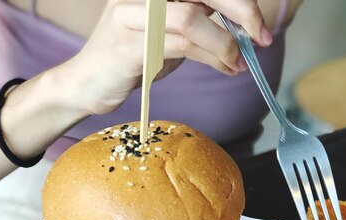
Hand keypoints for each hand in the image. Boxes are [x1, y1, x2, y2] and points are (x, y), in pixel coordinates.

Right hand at [58, 0, 269, 115]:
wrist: (85, 85)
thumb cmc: (130, 59)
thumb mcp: (171, 37)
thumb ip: (200, 26)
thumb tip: (244, 35)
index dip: (239, 0)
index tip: (260, 26)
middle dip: (241, 10)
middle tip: (260, 38)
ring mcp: (131, 14)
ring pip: (192, 18)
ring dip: (224, 44)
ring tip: (237, 63)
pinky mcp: (127, 44)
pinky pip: (180, 45)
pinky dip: (211, 57)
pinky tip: (225, 68)